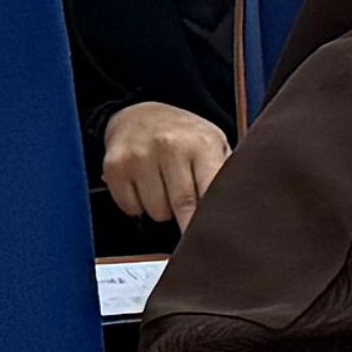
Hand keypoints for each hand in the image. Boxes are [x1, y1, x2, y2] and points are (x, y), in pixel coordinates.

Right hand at [98, 100, 231, 226]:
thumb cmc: (184, 138)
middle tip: (190, 217)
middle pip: (182, 207)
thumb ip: (224, 176)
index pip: (209, 193)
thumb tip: (236, 211)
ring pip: (157, 212)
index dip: (212, 219)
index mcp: (202, 143)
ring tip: (166, 188)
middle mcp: (169, 146)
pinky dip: (139, 206)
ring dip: (163, 210)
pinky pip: (132, 209)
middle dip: (188, 220)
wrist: (140, 116)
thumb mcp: (214, 145)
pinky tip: (145, 186)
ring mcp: (139, 156)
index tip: (214, 235)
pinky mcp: (115, 167)